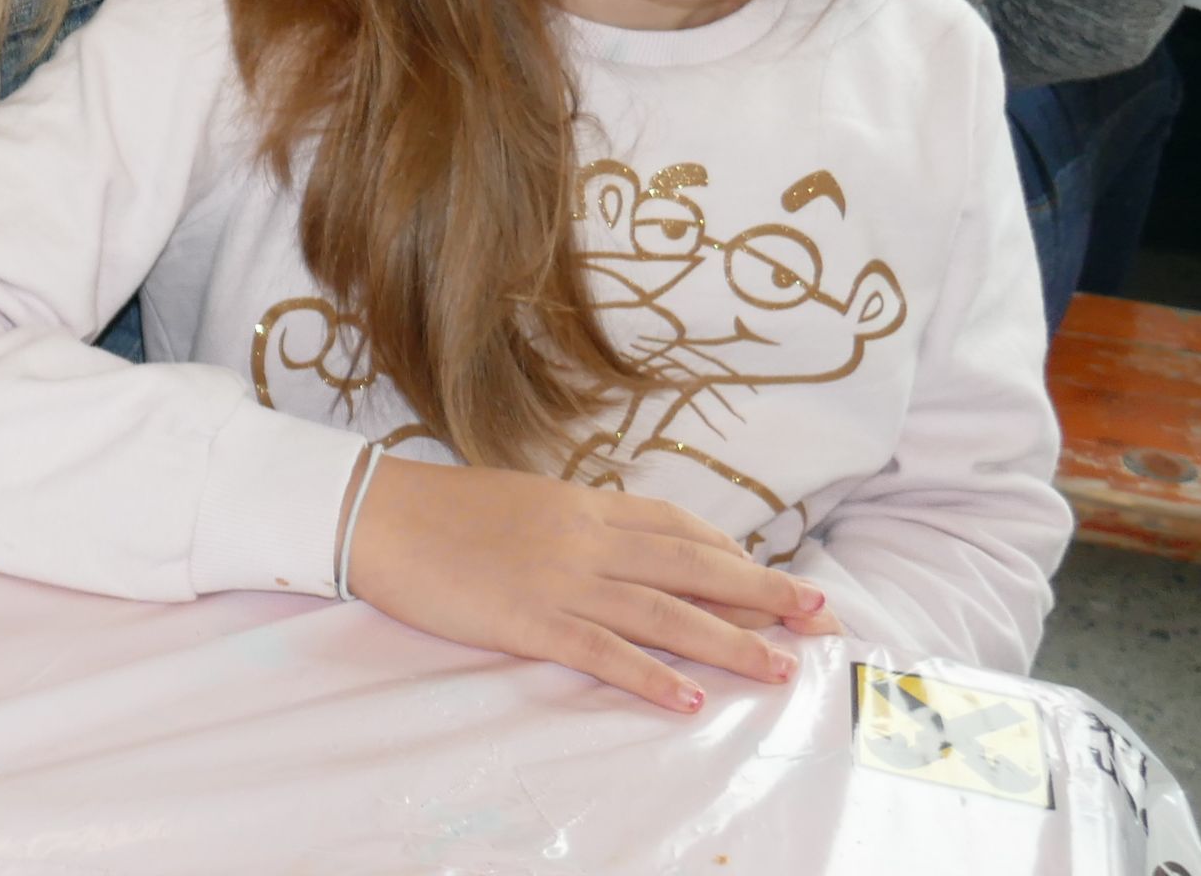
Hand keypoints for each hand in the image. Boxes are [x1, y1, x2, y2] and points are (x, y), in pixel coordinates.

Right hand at [345, 459, 834, 711]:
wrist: (379, 515)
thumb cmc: (443, 510)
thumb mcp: (525, 502)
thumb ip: (577, 523)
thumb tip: (620, 543)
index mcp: (585, 507)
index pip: (680, 529)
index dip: (735, 556)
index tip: (777, 579)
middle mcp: (587, 540)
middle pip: (693, 568)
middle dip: (763, 594)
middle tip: (821, 616)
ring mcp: (562, 581)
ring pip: (664, 612)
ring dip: (729, 642)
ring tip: (780, 667)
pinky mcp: (530, 620)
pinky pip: (602, 652)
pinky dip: (650, 676)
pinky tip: (689, 699)